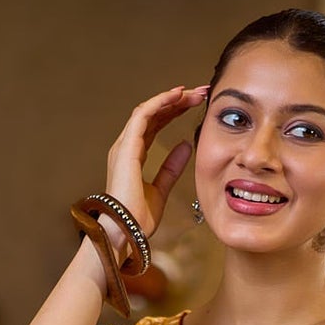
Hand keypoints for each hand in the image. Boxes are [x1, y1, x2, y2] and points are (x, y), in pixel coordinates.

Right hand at [101, 82, 209, 248]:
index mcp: (133, 155)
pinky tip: (177, 95)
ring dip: (171, 98)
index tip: (195, 104)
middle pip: (153, 114)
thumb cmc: (136, 219)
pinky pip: (143, 116)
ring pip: (148, 110)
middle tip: (200, 93)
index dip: (174, 111)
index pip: (155, 124)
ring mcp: (125, 145)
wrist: (125, 232)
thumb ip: (171, 168)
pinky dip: (160, 103)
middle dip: (177, 101)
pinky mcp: (127, 147)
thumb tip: (185, 146)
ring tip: (193, 92)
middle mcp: (126, 146)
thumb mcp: (161, 190)